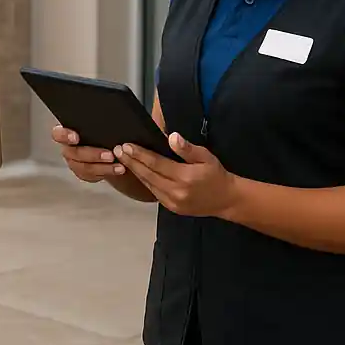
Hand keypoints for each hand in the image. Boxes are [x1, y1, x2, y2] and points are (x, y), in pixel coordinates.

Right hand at [52, 125, 120, 182]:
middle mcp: (68, 148)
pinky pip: (92, 175)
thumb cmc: (102, 133)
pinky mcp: (83, 173)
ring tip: (118, 166)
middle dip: (93, 155)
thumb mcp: (100, 126)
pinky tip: (118, 169)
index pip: (58, 134)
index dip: (65, 136)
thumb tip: (108, 116)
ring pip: (84, 167)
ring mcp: (75, 162)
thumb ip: (99, 123)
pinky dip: (106, 172)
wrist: (111, 148)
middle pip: (74, 153)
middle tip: (110, 155)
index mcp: (68, 133)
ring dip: (103, 167)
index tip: (75, 137)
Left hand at [115, 132, 236, 216]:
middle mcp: (176, 191)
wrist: (226, 200)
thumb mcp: (206, 157)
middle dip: (131, 162)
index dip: (140, 154)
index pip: (156, 163)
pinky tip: (136, 172)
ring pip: (148, 184)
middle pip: (148, 174)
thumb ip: (187, 149)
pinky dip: (144, 181)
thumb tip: (172, 137)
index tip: (126, 146)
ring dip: (134, 171)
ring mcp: (172, 202)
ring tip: (122, 159)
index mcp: (184, 177)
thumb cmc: (216, 175)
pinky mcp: (171, 207)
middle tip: (117, 150)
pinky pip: (153, 192)